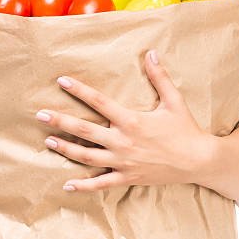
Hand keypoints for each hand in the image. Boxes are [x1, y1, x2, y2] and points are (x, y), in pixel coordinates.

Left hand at [36, 49, 216, 191]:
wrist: (198, 161)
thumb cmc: (185, 129)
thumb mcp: (173, 101)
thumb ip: (159, 77)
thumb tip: (151, 53)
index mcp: (131, 120)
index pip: (99, 102)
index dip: (79, 90)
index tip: (61, 81)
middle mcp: (122, 141)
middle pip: (84, 131)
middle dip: (60, 121)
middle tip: (40, 115)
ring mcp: (122, 162)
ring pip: (86, 156)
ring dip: (65, 149)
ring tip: (48, 141)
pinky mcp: (126, 177)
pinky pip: (100, 183)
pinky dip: (83, 185)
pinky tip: (67, 185)